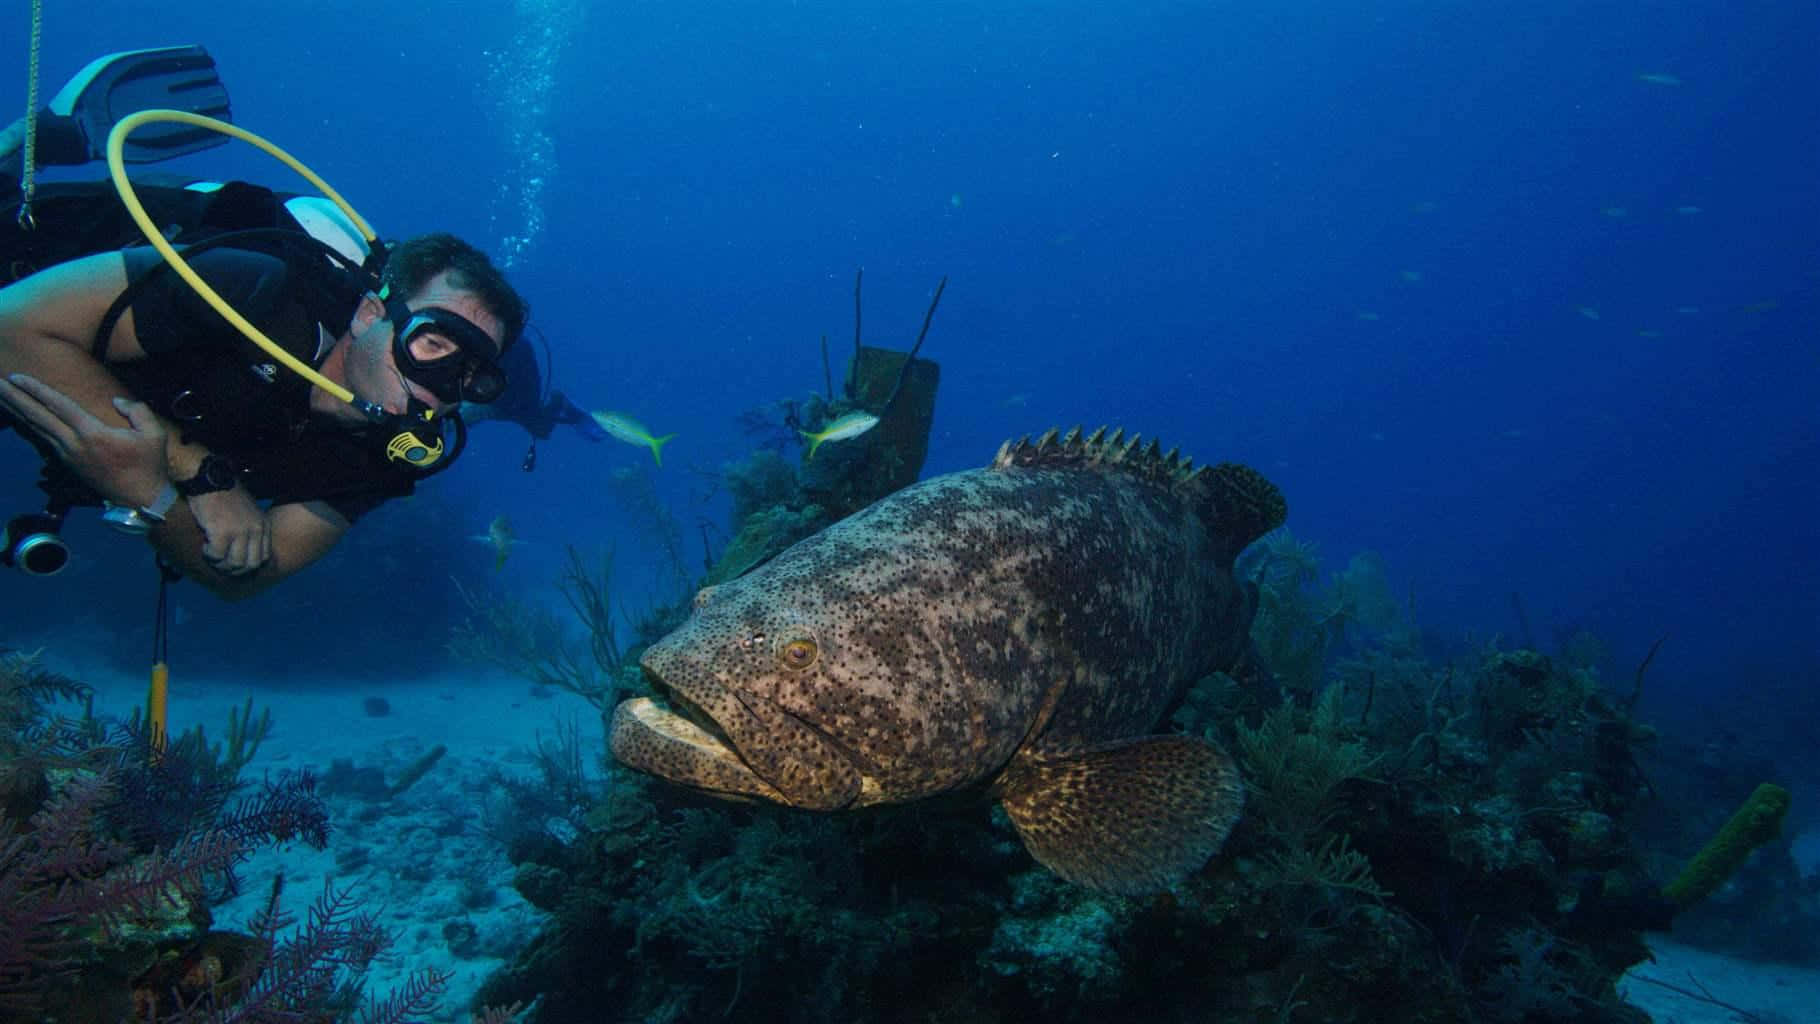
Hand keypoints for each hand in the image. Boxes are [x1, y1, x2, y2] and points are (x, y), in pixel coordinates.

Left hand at [0, 373, 170, 506]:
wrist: (141, 499)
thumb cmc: (149, 465)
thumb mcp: (154, 434)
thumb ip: (137, 411)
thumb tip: (117, 402)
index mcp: (93, 433)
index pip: (58, 406)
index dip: (36, 390)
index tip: (17, 377)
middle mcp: (74, 444)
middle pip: (37, 417)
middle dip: (15, 398)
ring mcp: (68, 455)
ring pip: (36, 429)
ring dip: (17, 411)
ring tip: (2, 397)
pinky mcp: (68, 464)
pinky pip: (43, 440)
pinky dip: (28, 426)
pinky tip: (20, 418)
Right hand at [187, 486, 271, 574]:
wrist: (208, 478)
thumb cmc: (224, 494)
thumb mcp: (247, 511)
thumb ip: (250, 528)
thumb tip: (242, 552)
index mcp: (263, 525)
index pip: (264, 557)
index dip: (248, 565)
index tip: (233, 562)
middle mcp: (255, 529)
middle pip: (251, 564)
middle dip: (235, 570)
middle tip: (220, 564)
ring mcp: (240, 531)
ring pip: (235, 563)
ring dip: (220, 564)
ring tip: (211, 554)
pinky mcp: (222, 532)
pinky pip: (217, 556)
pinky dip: (209, 556)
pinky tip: (204, 546)